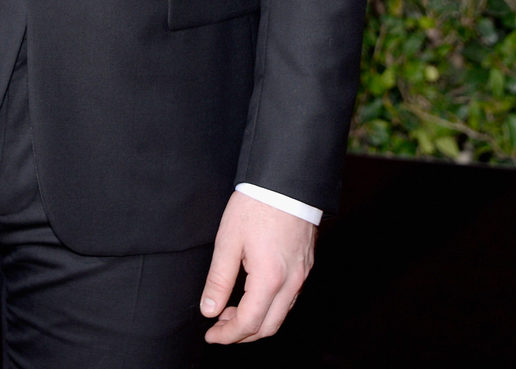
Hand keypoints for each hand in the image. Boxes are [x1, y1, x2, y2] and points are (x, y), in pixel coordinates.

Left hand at [200, 191, 315, 343]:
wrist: (287, 180)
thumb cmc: (257, 204)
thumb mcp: (228, 240)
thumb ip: (218, 279)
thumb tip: (209, 309)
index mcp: (269, 278)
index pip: (248, 323)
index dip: (227, 335)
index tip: (210, 334)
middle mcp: (291, 282)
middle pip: (268, 327)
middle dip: (242, 335)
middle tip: (220, 327)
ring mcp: (302, 274)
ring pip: (281, 315)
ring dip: (257, 321)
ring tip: (232, 311)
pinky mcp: (306, 265)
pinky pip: (289, 299)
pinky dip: (271, 307)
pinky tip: (254, 296)